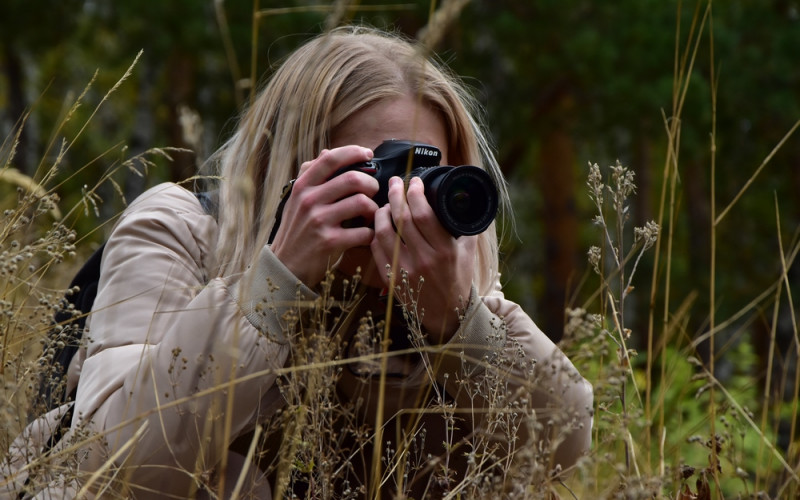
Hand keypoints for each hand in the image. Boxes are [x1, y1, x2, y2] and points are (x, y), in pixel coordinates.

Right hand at [270, 146, 379, 286]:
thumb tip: (327, 152)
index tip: (368, 154)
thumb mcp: (296, 200)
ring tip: (370, 214)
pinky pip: (364, 231)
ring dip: (373, 208)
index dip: (353, 152)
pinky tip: (367, 234)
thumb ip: (311, 176)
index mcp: (303, 186)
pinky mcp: (330, 242)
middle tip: (373, 192)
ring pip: (361, 203)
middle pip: (352, 179)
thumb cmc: (296, 230)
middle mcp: (309, 200)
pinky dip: (371, 232)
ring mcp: (319, 221)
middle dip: (371, 184)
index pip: (330, 158)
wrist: (285, 266)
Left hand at [370, 176, 476, 342]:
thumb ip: (463, 225)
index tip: (414, 181)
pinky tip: (380, 224)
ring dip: (382, 212)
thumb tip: (460, 197)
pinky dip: (376, 233)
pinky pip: (377, 250)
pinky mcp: (391, 280)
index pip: (425, 214)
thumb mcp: (468, 250)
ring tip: (387, 203)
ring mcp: (405, 271)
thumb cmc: (458, 277)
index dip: (415, 193)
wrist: (448, 313)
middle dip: (396, 194)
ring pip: (384, 232)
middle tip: (394, 182)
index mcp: (445, 250)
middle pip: (402, 219)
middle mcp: (424, 260)